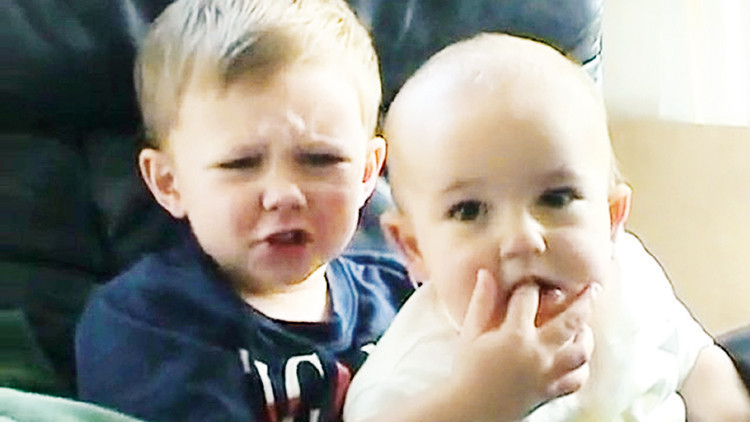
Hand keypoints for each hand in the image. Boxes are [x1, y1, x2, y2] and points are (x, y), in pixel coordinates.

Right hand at [451, 269, 597, 421]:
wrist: (471, 410)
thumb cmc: (467, 370)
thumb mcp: (471, 333)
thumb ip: (482, 301)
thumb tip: (487, 272)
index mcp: (514, 335)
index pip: (529, 297)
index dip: (530, 285)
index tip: (531, 283)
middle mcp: (536, 352)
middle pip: (571, 320)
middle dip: (584, 300)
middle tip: (593, 287)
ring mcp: (547, 374)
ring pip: (581, 350)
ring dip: (586, 334)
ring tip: (584, 324)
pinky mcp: (550, 392)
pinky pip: (577, 378)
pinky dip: (581, 366)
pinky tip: (577, 356)